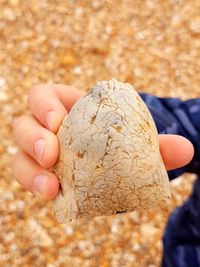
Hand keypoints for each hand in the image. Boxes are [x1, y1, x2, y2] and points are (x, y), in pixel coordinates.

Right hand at [12, 84, 193, 199]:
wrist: (109, 163)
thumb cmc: (114, 141)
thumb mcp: (131, 139)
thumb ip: (156, 144)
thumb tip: (186, 148)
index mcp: (64, 108)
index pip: (42, 96)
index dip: (43, 105)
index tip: (58, 120)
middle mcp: (46, 130)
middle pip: (23, 126)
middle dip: (32, 138)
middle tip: (50, 154)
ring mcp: (40, 155)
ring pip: (20, 158)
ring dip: (31, 171)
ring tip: (50, 188)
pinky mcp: (42, 177)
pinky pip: (32, 181)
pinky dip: (40, 189)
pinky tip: (57, 199)